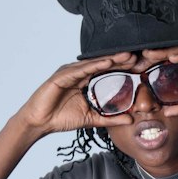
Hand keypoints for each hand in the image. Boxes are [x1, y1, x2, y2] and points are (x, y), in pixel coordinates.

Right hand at [17, 53, 140, 135]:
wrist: (39, 123)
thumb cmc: (61, 118)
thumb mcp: (91, 119)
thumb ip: (110, 119)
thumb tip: (130, 120)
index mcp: (84, 80)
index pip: (106, 71)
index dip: (121, 67)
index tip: (138, 66)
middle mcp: (77, 73)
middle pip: (102, 64)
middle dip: (119, 59)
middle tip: (137, 56)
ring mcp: (69, 72)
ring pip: (93, 63)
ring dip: (111, 59)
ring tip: (127, 56)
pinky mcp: (61, 75)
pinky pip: (80, 69)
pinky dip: (94, 65)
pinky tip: (107, 62)